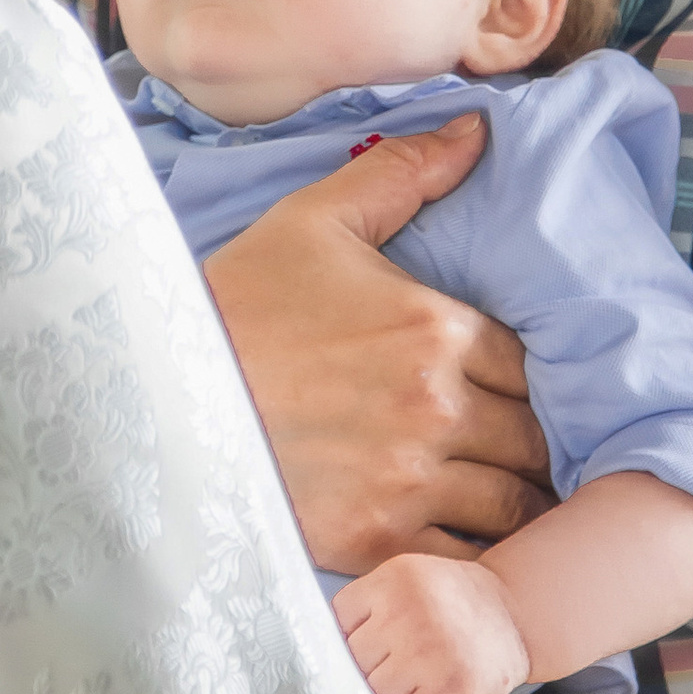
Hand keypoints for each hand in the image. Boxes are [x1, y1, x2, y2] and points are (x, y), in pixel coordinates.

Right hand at [201, 119, 554, 572]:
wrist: (156, 395)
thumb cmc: (237, 304)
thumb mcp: (314, 223)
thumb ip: (404, 176)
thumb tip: (477, 131)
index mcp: (435, 328)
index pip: (536, 366)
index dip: (536, 382)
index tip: (523, 393)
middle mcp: (437, 407)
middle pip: (536, 440)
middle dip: (536, 446)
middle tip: (527, 452)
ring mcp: (409, 480)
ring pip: (515, 507)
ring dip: (518, 504)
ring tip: (506, 500)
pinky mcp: (376, 540)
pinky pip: (466, 562)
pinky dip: (479, 559)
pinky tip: (465, 544)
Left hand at [334, 551, 531, 693]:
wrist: (516, 614)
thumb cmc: (452, 603)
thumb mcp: (409, 581)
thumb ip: (370, 607)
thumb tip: (323, 660)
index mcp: (394, 580)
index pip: (338, 622)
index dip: (344, 642)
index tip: (356, 652)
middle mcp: (410, 614)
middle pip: (352, 662)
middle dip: (362, 675)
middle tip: (377, 679)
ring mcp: (431, 655)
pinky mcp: (452, 692)